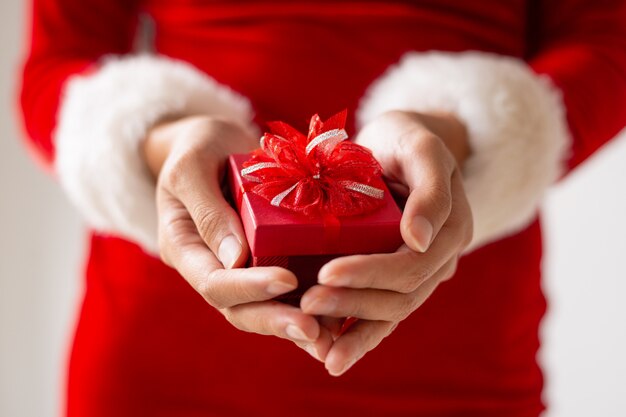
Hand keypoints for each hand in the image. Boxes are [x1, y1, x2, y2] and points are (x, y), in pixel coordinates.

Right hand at [143, 115, 332, 355]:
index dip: (249, 287)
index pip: (214, 282)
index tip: (287, 280)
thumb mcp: (192, 166)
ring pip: (263, 308)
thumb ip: (208, 209)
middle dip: (277, 320)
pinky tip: (338, 316)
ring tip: (332, 335)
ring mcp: (237, 268)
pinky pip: (283, 291)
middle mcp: (210, 266)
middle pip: (239, 309)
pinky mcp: (262, 261)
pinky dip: (308, 305)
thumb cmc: (197, 146)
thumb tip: (235, 259)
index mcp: (184, 247)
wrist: (212, 144)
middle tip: (315, 330)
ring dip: (296, 323)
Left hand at [301, 110, 473, 375]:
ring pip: (392, 312)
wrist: (402, 146)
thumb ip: (430, 190)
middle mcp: (439, 258)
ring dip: (355, 331)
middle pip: (400, 295)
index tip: (326, 273)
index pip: (412, 263)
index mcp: (450, 229)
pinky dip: (360, 336)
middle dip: (353, 303)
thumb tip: (420, 240)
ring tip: (319, 349)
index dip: (370, 272)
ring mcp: (419, 272)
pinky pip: (383, 313)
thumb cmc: (407, 140)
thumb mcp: (420, 148)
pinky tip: (332, 356)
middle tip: (307, 304)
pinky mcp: (397, 277)